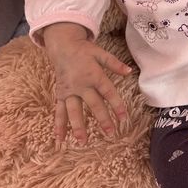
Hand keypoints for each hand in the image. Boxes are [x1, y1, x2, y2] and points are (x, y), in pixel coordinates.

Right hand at [43, 23, 130, 145]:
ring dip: (78, 126)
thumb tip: (129, 71)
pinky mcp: (61, 94)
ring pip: (74, 111)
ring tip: (83, 141)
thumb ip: (114, 63)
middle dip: (102, 119)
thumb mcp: (100, 53)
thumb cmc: (84, 51)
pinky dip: (59, 125)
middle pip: (93, 104)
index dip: (117, 105)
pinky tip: (60, 138)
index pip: (108, 92)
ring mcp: (69, 91)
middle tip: (110, 133)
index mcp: (94, 75)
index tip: (124, 118)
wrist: (62, 46)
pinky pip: (59, 111)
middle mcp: (81, 85)